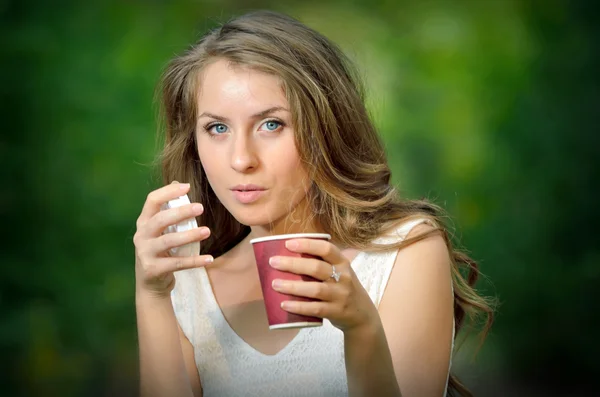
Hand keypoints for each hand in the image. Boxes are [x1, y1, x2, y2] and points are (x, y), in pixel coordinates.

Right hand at [133, 182, 213, 297]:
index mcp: (144, 221)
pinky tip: (210, 259)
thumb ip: (169, 209)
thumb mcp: (161, 230)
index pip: (152, 200)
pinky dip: (195, 261)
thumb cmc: (160, 250)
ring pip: (169, 241)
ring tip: (207, 231)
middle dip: (180, 212)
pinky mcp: (153, 269)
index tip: (187, 187)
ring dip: (190, 235)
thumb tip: (180, 183)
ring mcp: (145, 253)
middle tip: (200, 207)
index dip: (168, 192)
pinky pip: (177, 263)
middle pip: (160, 219)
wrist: (151, 283)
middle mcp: (141, 235)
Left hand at [269, 238, 379, 332]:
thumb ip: (320, 264)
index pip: (327, 249)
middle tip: (273, 262)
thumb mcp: (339, 272)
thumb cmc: (342, 288)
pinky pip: (316, 309)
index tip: (288, 243)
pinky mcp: (336, 312)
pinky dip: (299, 307)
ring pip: (315, 289)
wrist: (362, 315)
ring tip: (275, 284)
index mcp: (342, 263)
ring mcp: (341, 295)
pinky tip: (284, 304)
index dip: (308, 245)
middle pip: (317, 268)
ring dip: (293, 287)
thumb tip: (286, 255)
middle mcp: (343, 277)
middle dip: (293, 264)